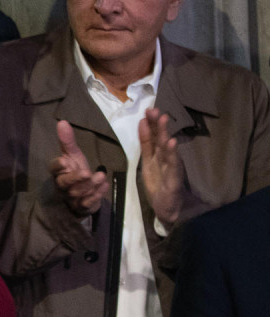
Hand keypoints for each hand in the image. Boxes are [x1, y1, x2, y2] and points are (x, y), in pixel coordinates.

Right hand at [49, 120, 108, 215]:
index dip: (58, 166)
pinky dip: (96, 195)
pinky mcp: (82, 206)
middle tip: (86, 172)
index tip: (65, 160)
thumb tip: (62, 121)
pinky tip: (105, 186)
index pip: (54, 169)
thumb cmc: (76, 172)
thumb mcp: (73, 156)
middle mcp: (62, 185)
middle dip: (75, 178)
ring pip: (77, 193)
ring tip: (100, 176)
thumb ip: (68, 141)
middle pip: (64, 183)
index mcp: (59, 172)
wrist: (83, 195)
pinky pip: (87, 203)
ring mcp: (72, 197)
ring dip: (89, 185)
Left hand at [139, 107, 182, 225]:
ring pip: (167, 149)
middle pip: (161, 139)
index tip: (148, 109)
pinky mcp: (174, 179)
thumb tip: (142, 122)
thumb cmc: (158, 184)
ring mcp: (171, 167)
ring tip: (163, 120)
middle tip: (154, 109)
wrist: (167, 208)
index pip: (154, 136)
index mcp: (158, 154)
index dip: (151, 123)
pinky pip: (173, 165)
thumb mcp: (147, 161)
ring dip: (165, 134)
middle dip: (158, 124)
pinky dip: (172, 153)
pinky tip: (172, 143)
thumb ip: (146, 143)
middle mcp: (166, 158)